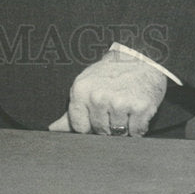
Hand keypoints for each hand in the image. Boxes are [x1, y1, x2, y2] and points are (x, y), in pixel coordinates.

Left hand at [48, 48, 165, 135]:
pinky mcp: (140, 108)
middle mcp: (98, 96)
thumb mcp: (87, 85)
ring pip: (119, 134)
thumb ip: (71, 111)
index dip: (90, 125)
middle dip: (108, 124)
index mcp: (80, 90)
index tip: (97, 112)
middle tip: (114, 105)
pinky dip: (138, 126)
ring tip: (125, 105)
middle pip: (100, 131)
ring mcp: (119, 102)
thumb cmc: (111, 74)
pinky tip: (136, 109)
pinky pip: (136, 133)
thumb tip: (53, 129)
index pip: (80, 128)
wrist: (141, 59)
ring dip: (124, 125)